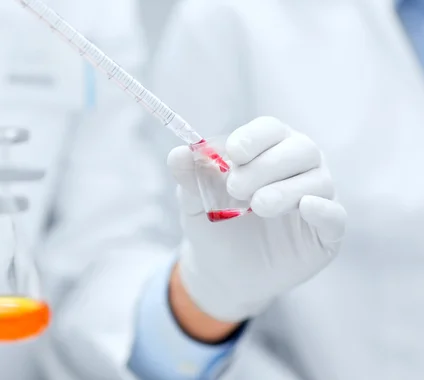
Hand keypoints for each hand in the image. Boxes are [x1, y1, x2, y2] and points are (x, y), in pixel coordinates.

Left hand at [168, 117, 346, 323]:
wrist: (221, 272)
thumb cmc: (212, 225)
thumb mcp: (193, 202)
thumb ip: (189, 178)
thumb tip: (178, 153)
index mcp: (267, 150)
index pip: (270, 129)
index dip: (254, 137)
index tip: (234, 152)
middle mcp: (298, 167)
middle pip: (300, 149)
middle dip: (267, 165)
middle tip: (236, 188)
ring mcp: (315, 198)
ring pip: (317, 181)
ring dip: (286, 190)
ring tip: (257, 206)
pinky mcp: (325, 233)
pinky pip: (335, 216)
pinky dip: (323, 210)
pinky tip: (306, 208)